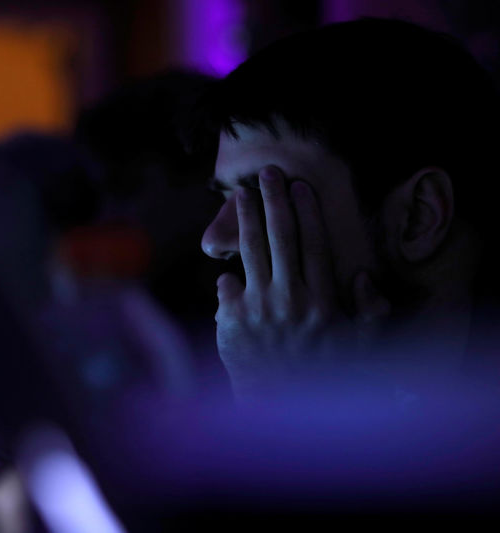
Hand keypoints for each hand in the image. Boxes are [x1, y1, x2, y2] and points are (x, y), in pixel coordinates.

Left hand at [215, 166, 389, 400]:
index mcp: (323, 301)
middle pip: (281, 237)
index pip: (313, 245)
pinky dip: (227, 273)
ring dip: (246, 219)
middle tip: (267, 174)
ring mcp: (259, 308)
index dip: (306, 212)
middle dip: (274, 201)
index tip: (299, 187)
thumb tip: (360, 276)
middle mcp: (290, 299)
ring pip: (251, 251)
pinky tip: (225, 259)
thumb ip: (369, 312)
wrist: (281, 407)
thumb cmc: (324, 375)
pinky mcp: (232, 320)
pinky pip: (227, 285)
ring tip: (241, 195)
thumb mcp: (361, 347)